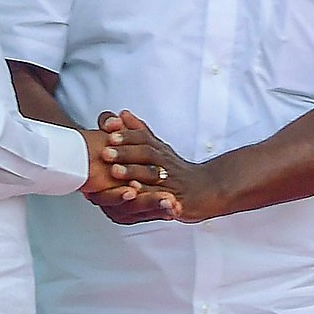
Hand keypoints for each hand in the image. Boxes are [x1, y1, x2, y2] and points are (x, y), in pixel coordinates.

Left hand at [97, 110, 223, 223]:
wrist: (207, 190)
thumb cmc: (177, 170)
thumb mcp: (159, 148)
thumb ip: (139, 131)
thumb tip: (122, 113)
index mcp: (158, 150)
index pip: (142, 137)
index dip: (125, 133)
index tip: (107, 128)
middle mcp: (165, 163)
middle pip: (146, 152)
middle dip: (125, 151)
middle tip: (105, 151)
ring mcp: (171, 181)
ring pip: (152, 174)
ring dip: (133, 171)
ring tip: (115, 171)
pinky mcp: (178, 200)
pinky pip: (162, 197)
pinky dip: (148, 194)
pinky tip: (134, 193)